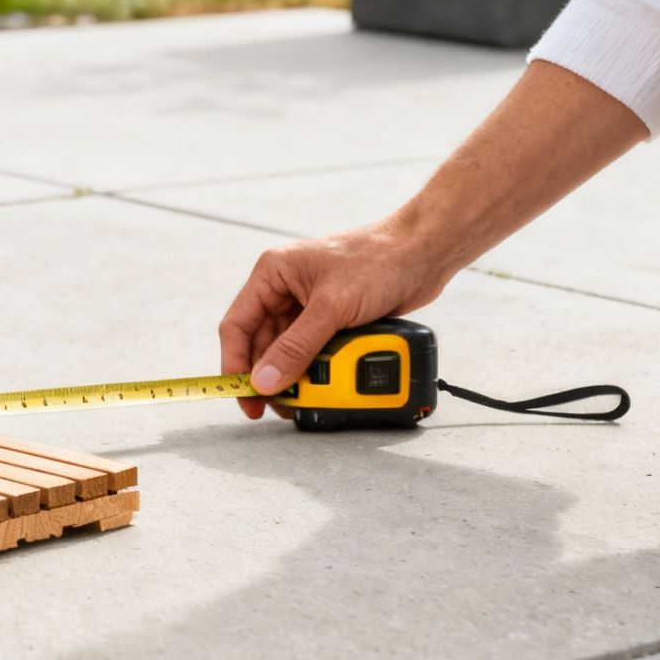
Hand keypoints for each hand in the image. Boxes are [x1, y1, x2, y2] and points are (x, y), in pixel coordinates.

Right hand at [219, 220, 456, 421]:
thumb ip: (297, 347)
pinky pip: (313, 354)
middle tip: (275, 406)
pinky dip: (316, 371)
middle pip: (261, 345)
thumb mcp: (331, 307)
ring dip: (294, 377)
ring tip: (303, 400)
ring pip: (288, 353)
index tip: (245, 395)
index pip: (237, 326)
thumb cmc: (378, 259)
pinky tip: (323, 385)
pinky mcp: (331, 321)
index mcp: (273, 274)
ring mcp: (308, 307)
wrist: (423, 254)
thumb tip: (267, 381)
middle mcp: (285, 291)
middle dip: (268, 377)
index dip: (236, 365)